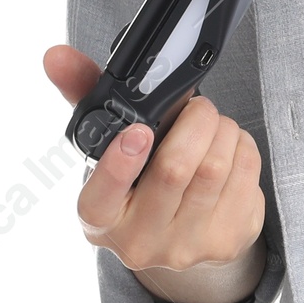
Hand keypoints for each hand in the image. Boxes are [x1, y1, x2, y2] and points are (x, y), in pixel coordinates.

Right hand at [43, 44, 266, 294]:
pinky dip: (242, 146)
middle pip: (176, 169)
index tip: (138, 131)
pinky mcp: (229, 241)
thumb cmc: (138, 179)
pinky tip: (229, 150)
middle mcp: (139, 242)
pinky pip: (247, 175)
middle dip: (195, 120)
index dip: (120, 163)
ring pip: (216, 167)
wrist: (179, 235)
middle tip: (197, 107)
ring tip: (212, 126)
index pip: (101, 197)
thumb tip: (56, 55)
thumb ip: (83, 95)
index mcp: (99, 217)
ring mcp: (186, 247)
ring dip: (222, 130)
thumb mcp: (106, 146)